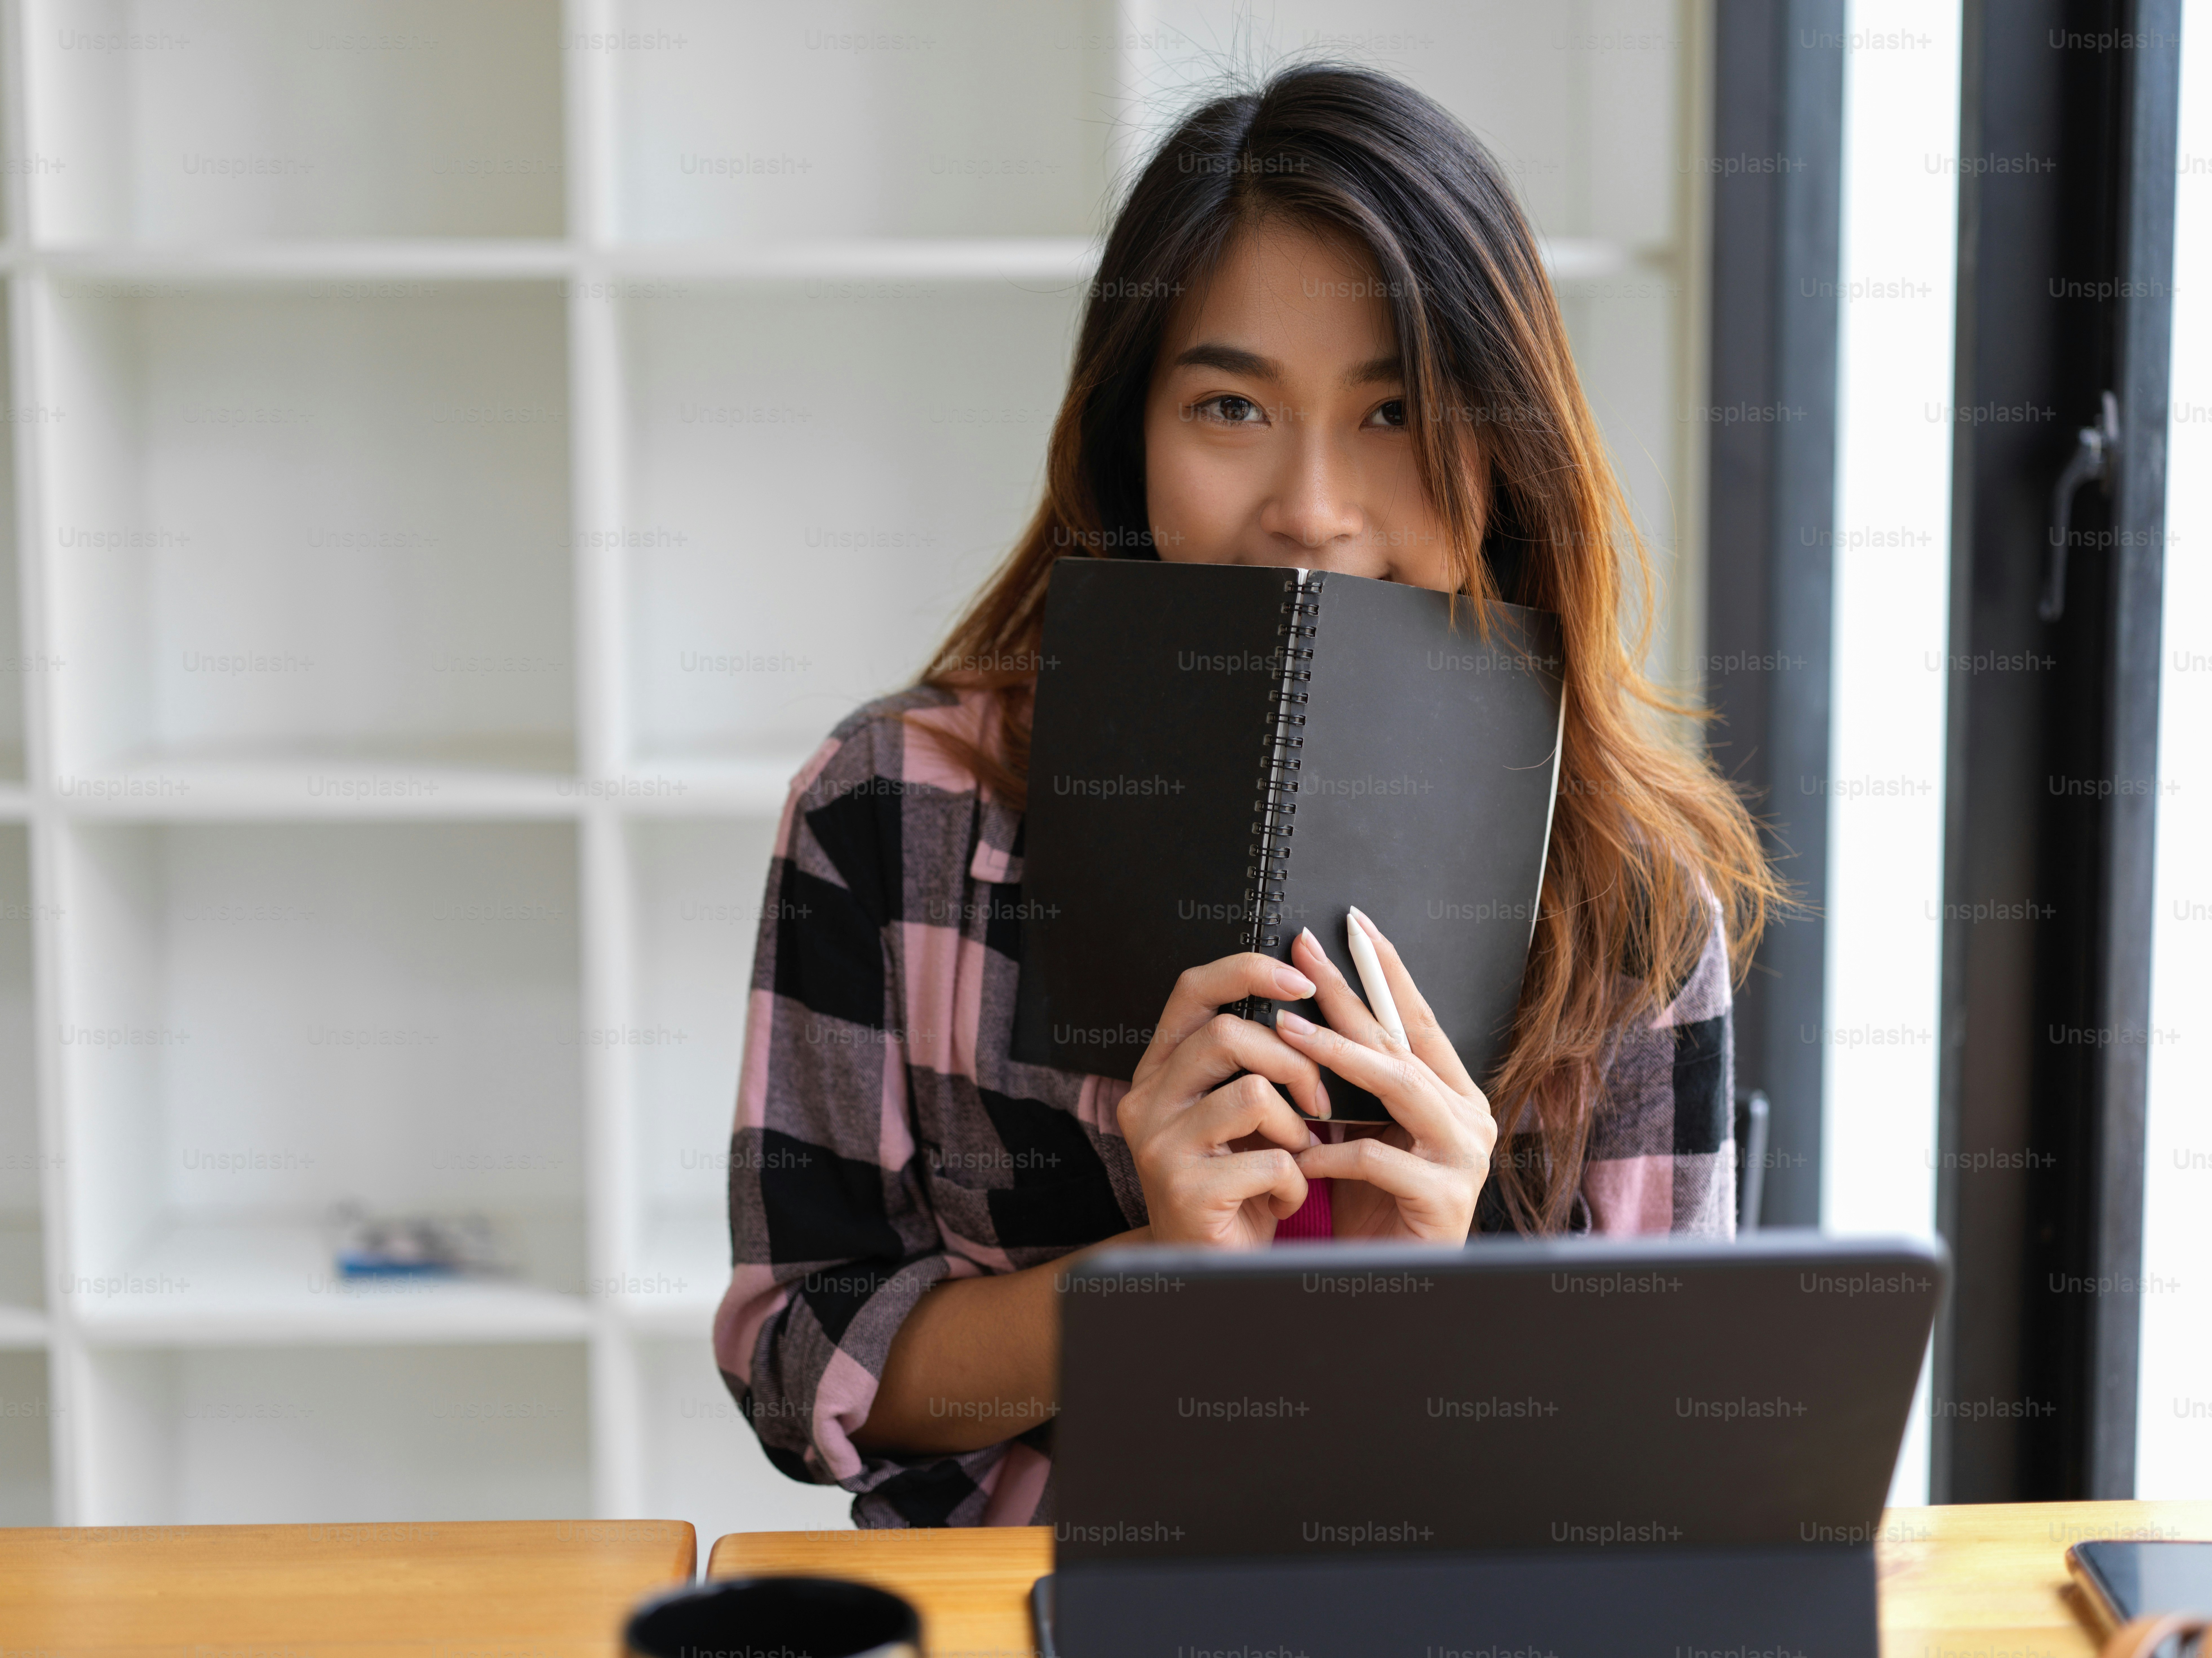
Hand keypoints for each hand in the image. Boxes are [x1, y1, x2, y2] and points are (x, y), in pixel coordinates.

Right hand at [1116, 953, 1334, 1247]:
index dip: (1247, 971)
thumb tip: (1305, 991)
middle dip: (1293, 1061)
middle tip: (1316, 1101)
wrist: (1209, 1267)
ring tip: (1294, 1155)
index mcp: (1161, 1070)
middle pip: (1227, 1034)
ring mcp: (1159, 1145)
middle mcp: (1147, 1100)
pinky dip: (1294, 1181)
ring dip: (1294, 1126)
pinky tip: (1282, 1199)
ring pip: (1251, 1093)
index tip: (1300, 980)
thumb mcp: (1238, 1111)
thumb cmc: (1236, 1182)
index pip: (1193, 990)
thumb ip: (1252, 1059)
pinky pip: (1268, 1160)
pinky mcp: (1184, 1190)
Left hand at [1273, 915, 1495, 1242]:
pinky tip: (1297, 1150)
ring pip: (1397, 1088)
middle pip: (1401, 1042)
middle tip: (1306, 951)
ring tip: (1287, 1031)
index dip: (1387, 972)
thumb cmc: (1372, 1206)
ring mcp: (1465, 1157)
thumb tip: (1306, 1018)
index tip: (1354, 926)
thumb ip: (1354, 1087)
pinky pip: (1378, 1162)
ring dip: (1338, 1056)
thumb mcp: (1360, 1133)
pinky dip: (1334, 1153)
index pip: (1416, 1021)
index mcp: (1452, 1095)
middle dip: (1351, 993)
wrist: (1390, 1280)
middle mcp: (1470, 1117)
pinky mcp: (1447, 1199)